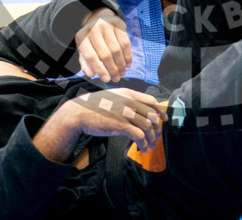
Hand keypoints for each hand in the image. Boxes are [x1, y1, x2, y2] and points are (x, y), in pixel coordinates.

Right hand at [35, 88, 166, 161]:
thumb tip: (138, 109)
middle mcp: (129, 101)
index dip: (160, 111)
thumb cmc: (94, 107)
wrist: (78, 113)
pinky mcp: (120, 125)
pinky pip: (139, 136)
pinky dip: (143, 143)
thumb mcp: (112, 96)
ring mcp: (125, 113)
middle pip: (152, 115)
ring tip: (150, 145)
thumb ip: (125, 100)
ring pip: (147, 126)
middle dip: (157, 128)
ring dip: (151, 138)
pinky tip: (142, 148)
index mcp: (128, 93)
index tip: (164, 119)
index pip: (151, 101)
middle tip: (157, 137)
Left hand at [76, 7, 131, 81]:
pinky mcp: (118, 24)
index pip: (91, 57)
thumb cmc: (90, 39)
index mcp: (82, 37)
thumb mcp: (84, 49)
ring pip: (117, 50)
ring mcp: (107, 25)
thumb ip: (86, 62)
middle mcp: (93, 29)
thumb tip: (91, 74)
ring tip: (122, 73)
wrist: (98, 17)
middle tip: (116, 78)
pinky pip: (125, 43)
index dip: (99, 70)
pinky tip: (127, 64)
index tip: (106, 79)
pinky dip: (128, 56)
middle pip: (106, 54)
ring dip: (121, 65)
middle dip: (112, 69)